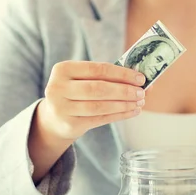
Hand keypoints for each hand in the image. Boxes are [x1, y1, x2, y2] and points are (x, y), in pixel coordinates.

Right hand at [28, 61, 144, 181]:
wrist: (54, 118)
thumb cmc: (75, 92)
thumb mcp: (83, 79)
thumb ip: (106, 77)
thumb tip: (140, 79)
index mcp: (63, 69)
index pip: (97, 69)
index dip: (121, 74)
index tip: (140, 78)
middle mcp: (58, 88)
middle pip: (98, 88)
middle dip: (124, 91)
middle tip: (141, 92)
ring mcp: (62, 108)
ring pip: (100, 106)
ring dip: (124, 104)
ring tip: (139, 102)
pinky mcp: (70, 125)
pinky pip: (100, 119)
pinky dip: (119, 115)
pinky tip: (132, 111)